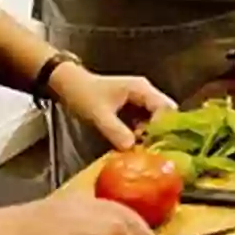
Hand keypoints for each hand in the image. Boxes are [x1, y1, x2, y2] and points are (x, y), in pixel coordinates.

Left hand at [49, 63, 176, 150]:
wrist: (68, 84)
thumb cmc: (83, 94)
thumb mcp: (98, 115)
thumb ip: (115, 130)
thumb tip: (132, 148)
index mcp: (141, 89)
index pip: (165, 108)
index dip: (163, 127)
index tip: (156, 145)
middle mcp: (145, 92)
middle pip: (165, 112)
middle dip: (161, 131)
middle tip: (154, 149)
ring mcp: (140, 98)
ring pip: (156, 117)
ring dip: (152, 133)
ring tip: (144, 149)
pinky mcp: (134, 106)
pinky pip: (146, 120)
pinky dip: (143, 132)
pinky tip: (136, 144)